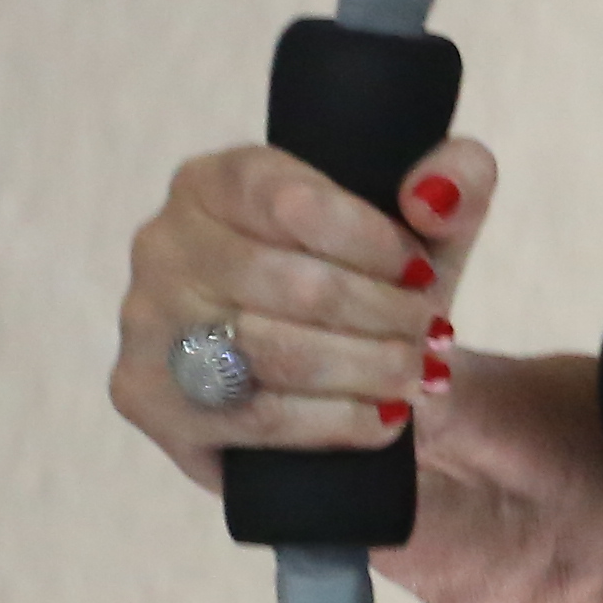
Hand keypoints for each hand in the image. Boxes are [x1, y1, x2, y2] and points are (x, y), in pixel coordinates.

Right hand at [111, 135, 489, 491]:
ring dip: (368, 369)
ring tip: (415, 374)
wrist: (341, 384)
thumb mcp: (428, 228)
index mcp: (217, 180)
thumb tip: (432, 193)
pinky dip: (337, 422)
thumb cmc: (373, 289)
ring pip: (275, 352)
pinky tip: (382, 417)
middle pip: (294, 286)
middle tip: (432, 334)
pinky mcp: (148, 397)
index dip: (376, 244)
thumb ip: (456, 181)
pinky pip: (255, 416)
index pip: (297, 202)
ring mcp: (147, 321)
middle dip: (384, 316)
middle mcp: (163, 242)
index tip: (421, 271)